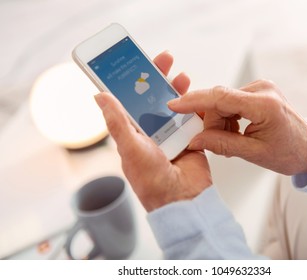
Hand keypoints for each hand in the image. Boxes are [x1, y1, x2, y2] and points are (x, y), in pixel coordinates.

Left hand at [95, 51, 211, 211]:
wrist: (183, 199)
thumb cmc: (152, 180)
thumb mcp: (130, 148)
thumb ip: (117, 122)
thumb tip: (99, 96)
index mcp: (133, 133)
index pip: (130, 100)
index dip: (133, 81)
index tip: (137, 64)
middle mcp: (152, 131)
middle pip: (154, 98)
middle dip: (158, 78)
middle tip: (165, 60)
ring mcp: (172, 134)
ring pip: (175, 105)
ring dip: (178, 90)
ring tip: (182, 77)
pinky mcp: (191, 137)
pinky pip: (193, 117)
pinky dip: (196, 106)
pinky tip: (197, 97)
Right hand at [168, 80, 306, 174]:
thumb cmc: (288, 152)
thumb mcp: (253, 153)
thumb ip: (222, 144)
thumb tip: (195, 140)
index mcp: (264, 105)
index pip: (220, 97)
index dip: (194, 101)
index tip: (174, 105)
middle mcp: (262, 90)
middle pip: (219, 100)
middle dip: (212, 122)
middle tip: (218, 142)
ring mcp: (260, 88)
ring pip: (223, 101)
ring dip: (220, 121)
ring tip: (234, 138)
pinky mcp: (258, 90)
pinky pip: (231, 101)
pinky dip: (227, 116)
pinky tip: (237, 129)